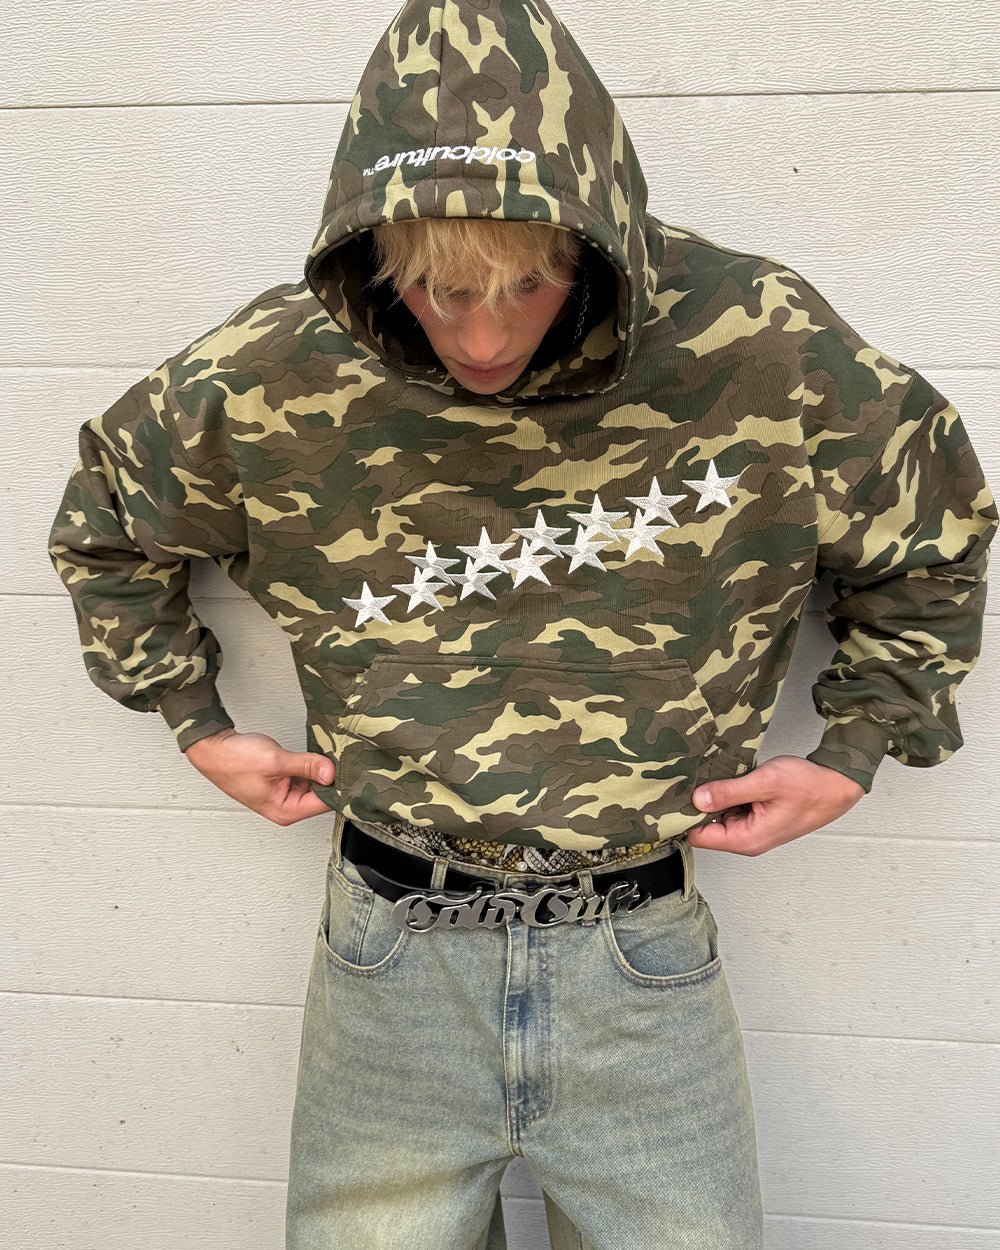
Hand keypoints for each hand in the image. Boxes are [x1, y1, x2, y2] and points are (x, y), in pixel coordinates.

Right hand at [184, 728, 336, 825]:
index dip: (338, 786)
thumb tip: (332, 773)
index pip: (324, 803)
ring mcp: (284, 794)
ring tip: (329, 752)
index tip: (351, 769)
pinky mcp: (283, 781)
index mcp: (285, 811)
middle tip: (343, 756)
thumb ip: (307, 766)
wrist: (213, 749)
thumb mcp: (276, 761)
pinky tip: (315, 753)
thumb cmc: (234, 760)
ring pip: (314, 782)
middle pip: (321, 793)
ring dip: (320, 768)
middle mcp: (287, 806)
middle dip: (331, 775)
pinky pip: (305, 774)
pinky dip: (310, 764)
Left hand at [686, 754, 865, 855]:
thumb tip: (696, 800)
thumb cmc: (809, 786)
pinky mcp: (757, 818)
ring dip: (717, 796)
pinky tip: (735, 778)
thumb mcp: (765, 782)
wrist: (836, 784)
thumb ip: (728, 792)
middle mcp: (747, 840)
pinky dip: (730, 794)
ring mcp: (752, 830)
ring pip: (718, 815)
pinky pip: (732, 808)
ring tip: (722, 775)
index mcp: (746, 839)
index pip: (698, 836)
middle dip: (701, 803)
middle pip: (705, 825)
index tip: (680, 793)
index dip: (686, 815)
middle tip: (700, 777)